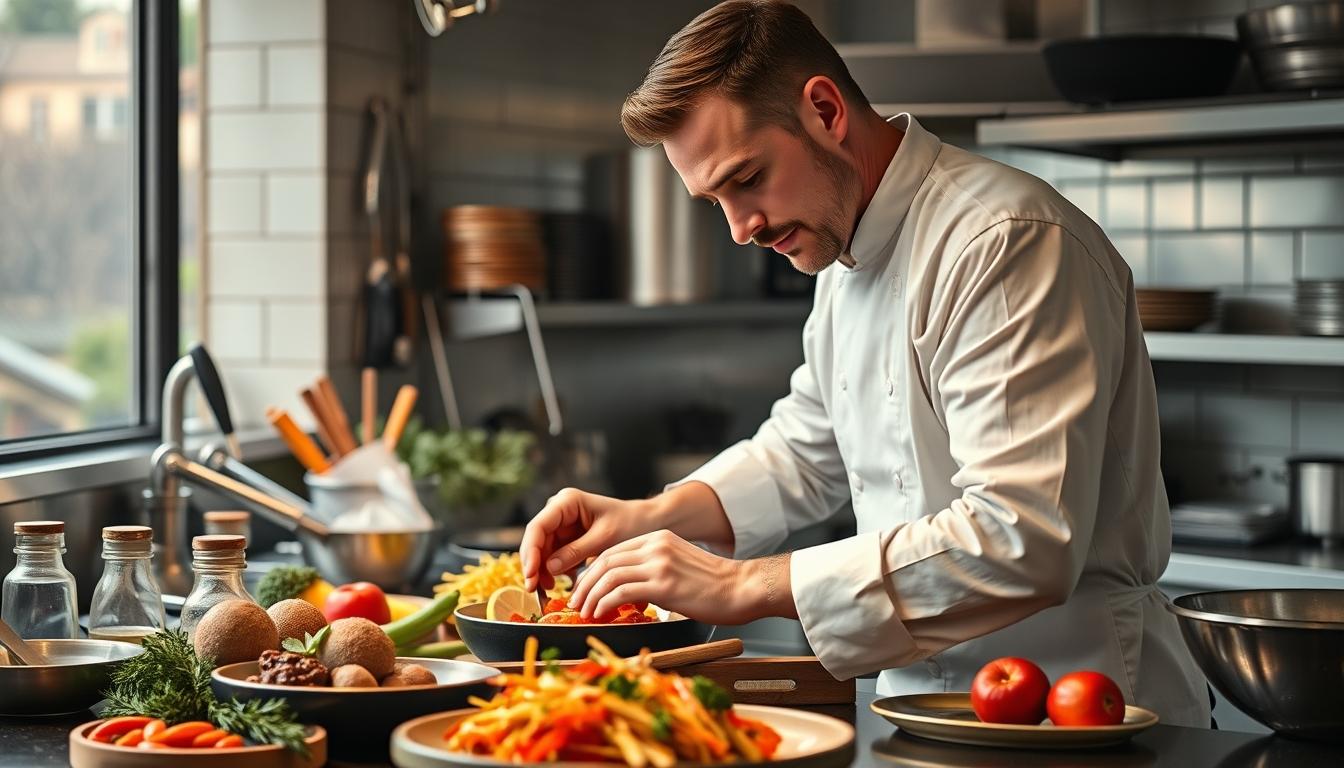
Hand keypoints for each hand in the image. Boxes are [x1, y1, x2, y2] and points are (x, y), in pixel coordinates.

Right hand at [520, 488, 656, 591]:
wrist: (647, 523)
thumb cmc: (630, 524)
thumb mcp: (605, 538)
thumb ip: (576, 551)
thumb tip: (549, 568)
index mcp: (567, 502)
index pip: (539, 527)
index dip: (531, 551)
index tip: (531, 574)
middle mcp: (559, 510)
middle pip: (536, 540)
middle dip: (534, 565)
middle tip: (534, 589)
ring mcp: (561, 525)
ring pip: (541, 550)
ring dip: (541, 571)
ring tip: (546, 591)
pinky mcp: (566, 539)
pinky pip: (553, 556)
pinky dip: (552, 571)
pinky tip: (556, 585)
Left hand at [566, 530, 791, 625]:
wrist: (741, 588)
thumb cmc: (713, 585)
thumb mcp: (678, 565)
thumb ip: (653, 570)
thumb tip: (627, 591)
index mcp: (658, 538)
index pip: (613, 551)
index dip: (593, 571)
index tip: (584, 589)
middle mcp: (655, 546)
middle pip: (605, 561)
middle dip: (585, 584)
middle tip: (576, 603)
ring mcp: (659, 563)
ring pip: (609, 575)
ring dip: (590, 596)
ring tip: (584, 612)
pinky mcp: (663, 584)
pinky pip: (620, 591)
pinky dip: (604, 604)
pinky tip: (600, 615)